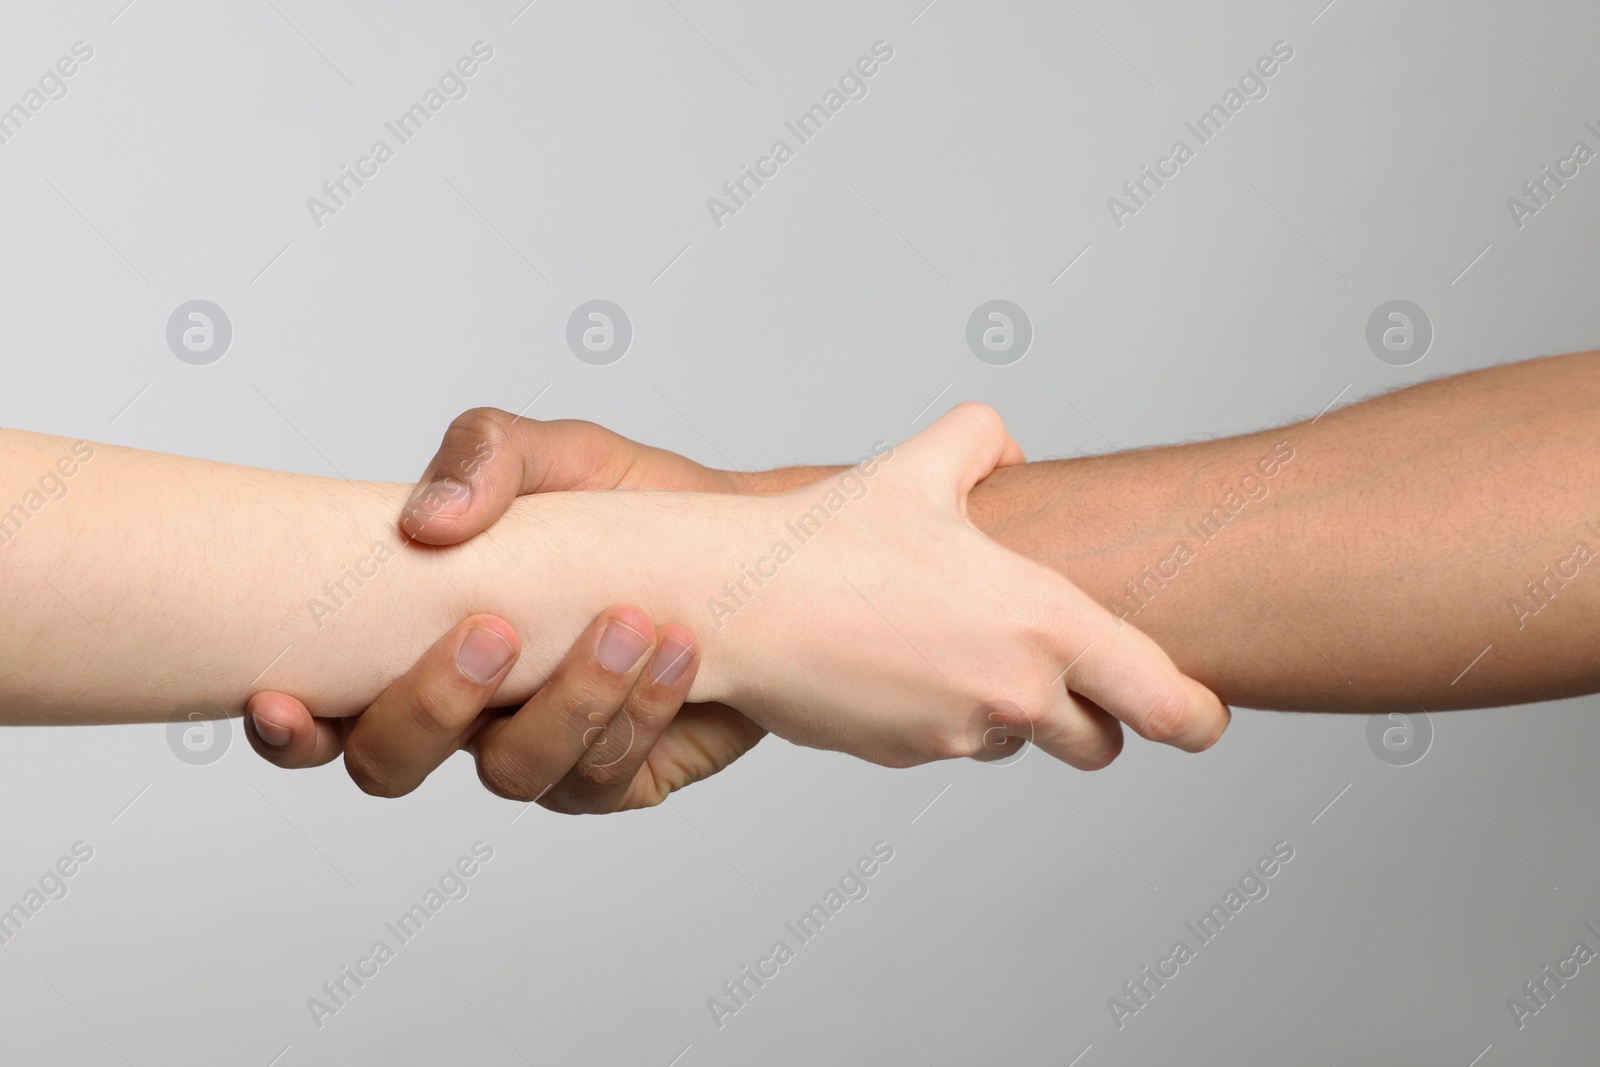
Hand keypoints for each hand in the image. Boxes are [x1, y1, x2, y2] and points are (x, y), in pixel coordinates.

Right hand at [249, 408, 766, 808]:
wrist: (739, 549)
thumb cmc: (626, 507)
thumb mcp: (557, 455)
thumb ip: (483, 456)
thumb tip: (426, 519)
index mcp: (417, 641)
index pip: (320, 708)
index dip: (286, 728)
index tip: (284, 697)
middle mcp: (467, 712)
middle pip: (391, 764)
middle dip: (431, 707)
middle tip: (496, 634)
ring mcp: (540, 751)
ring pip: (513, 775)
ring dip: (568, 701)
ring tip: (630, 622)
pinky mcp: (617, 776)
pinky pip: (604, 776)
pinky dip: (640, 712)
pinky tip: (677, 651)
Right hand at [644, 403, 1230, 766]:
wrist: (735, 603)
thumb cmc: (827, 537)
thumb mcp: (921, 463)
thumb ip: (985, 438)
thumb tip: (1007, 450)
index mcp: (1042, 621)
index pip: (1162, 699)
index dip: (1198, 718)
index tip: (1207, 721)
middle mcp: (1014, 692)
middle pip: (1100, 745)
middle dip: (1095, 719)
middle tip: (1069, 680)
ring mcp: (958, 734)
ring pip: (1016, 741)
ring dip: (1006, 711)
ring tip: (947, 644)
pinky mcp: (906, 756)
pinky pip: (950, 743)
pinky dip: (942, 713)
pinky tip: (896, 659)